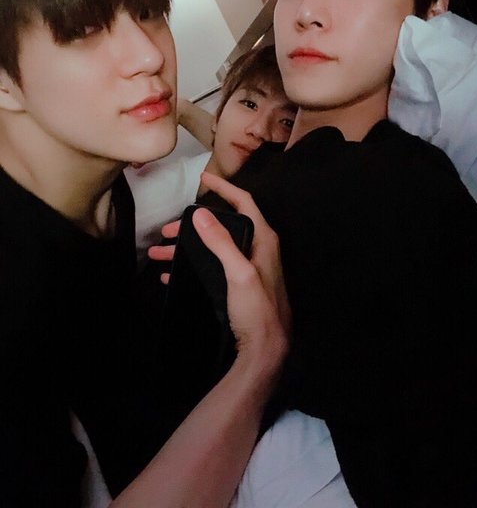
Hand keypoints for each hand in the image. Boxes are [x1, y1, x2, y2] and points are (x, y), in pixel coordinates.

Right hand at [148, 173, 289, 361]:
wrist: (265, 351)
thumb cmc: (258, 310)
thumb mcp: (239, 273)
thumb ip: (221, 242)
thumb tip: (200, 214)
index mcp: (262, 240)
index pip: (244, 202)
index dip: (224, 187)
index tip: (203, 177)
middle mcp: (255, 250)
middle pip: (220, 227)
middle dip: (191, 226)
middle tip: (167, 230)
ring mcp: (245, 268)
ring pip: (211, 249)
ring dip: (185, 248)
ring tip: (158, 252)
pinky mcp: (236, 287)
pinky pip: (209, 268)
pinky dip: (190, 266)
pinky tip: (170, 273)